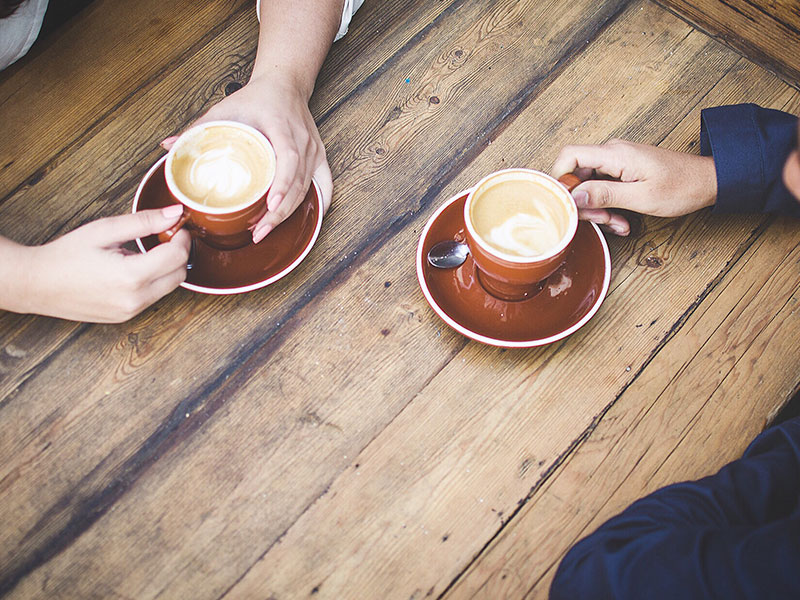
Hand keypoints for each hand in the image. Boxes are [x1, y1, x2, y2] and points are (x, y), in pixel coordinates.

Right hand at [7, 207, 190, 322]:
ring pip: (169, 288)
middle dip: (178, 254)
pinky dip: (153, 282)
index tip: (176, 227)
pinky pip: (153, 298)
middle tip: (164, 237)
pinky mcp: (126, 317)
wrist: (36, 284)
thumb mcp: (105, 230)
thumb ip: (144, 221)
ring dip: (166, 269)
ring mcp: (131, 312)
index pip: (178, 256)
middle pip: (179, 274)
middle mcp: (135, 299)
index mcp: (131, 276)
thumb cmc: (66, 255)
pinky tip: (133, 269)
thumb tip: (175, 213)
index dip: (182, 238)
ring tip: (142, 253)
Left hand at [164, 74, 332, 242]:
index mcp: (282, 127)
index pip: (289, 158)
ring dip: (291, 213)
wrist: (284, 83)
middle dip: (280, 212)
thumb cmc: (256, 97)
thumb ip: (197, 128)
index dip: (282, 184)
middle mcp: (303, 141)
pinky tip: (310, 219)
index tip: (271, 204)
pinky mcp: (319, 157)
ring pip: (308, 188)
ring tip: (267, 229)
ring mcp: (314, 151)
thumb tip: (168, 147)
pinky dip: (320, 203)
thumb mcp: (225, 108)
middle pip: (298, 182)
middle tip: (260, 232)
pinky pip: (325, 185)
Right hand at [552, 140, 717, 235]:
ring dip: (599, 209)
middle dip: (585, 203)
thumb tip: (573, 195)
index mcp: (614, 154)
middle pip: (577, 176)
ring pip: (589, 186)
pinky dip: (608, 206)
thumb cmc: (681, 187)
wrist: (708, 181)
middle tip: (603, 221)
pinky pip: (603, 189)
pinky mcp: (622, 171)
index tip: (566, 203)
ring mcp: (617, 162)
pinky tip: (621, 221)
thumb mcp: (640, 197)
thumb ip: (604, 194)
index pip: (569, 156)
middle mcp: (612, 154)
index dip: (559, 179)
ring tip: (617, 224)